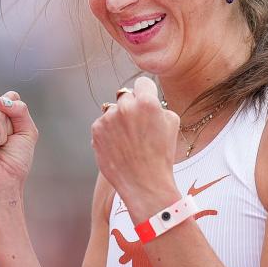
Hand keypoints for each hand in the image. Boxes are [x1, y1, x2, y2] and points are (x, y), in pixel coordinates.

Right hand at [0, 90, 38, 199]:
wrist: (4, 183)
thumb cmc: (13, 162)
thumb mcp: (27, 131)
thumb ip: (21, 110)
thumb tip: (2, 100)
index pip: (10, 97)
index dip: (17, 115)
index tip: (13, 134)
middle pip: (3, 104)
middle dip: (10, 127)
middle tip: (2, 144)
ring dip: (1, 135)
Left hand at [91, 77, 179, 209]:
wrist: (145, 183)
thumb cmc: (161, 155)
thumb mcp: (172, 123)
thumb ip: (158, 105)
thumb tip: (147, 98)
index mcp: (147, 102)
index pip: (142, 83)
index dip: (146, 93)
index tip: (146, 103)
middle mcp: (125, 107)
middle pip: (125, 96)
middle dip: (131, 107)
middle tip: (138, 127)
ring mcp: (108, 119)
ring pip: (112, 110)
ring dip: (118, 120)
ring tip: (128, 141)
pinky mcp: (96, 131)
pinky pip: (102, 124)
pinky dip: (108, 132)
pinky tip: (119, 147)